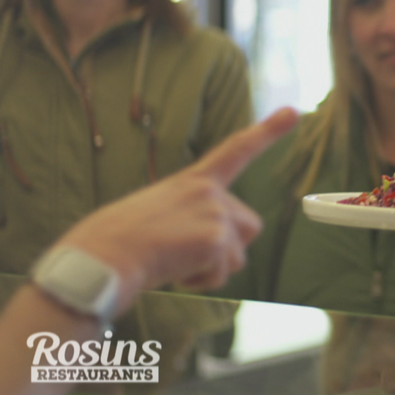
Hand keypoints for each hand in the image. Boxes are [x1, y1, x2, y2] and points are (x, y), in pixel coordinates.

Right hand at [54, 108, 298, 315]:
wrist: (100, 258)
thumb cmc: (114, 241)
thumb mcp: (154, 212)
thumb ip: (187, 215)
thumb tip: (203, 243)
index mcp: (191, 181)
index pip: (235, 150)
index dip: (267, 131)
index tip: (294, 112)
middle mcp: (209, 192)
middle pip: (248, 226)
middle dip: (226, 247)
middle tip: (183, 252)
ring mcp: (214, 214)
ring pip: (237, 256)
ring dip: (212, 268)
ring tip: (173, 261)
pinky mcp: (215, 240)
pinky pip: (221, 276)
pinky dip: (200, 282)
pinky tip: (173, 272)